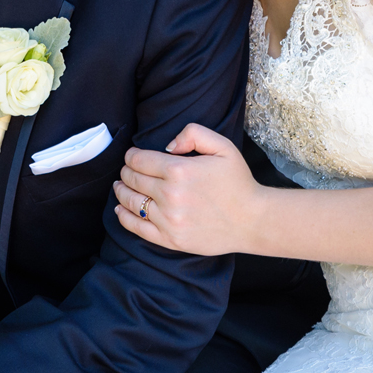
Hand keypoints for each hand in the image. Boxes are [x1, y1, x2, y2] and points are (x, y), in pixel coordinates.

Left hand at [114, 124, 266, 256]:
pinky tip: (119, 209)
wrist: (252, 220)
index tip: (132, 155)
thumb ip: (193, 134)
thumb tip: (167, 145)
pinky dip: (123, 217)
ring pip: (131, 202)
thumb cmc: (237, 182)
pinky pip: (137, 227)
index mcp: (179, 171)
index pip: (139, 160)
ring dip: (121, 191)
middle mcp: (169, 196)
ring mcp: (168, 220)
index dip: (131, 156)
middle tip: (127, 170)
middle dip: (126, 172)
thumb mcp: (223, 147)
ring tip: (120, 186)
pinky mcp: (170, 239)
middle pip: (132, 179)